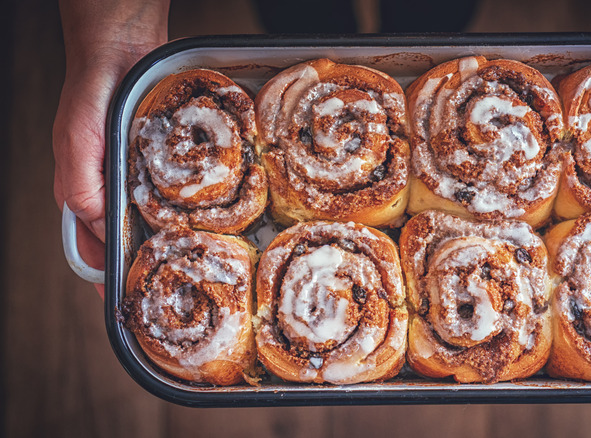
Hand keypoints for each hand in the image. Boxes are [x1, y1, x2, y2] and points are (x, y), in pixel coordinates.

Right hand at [53, 0, 168, 296]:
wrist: (120, 51)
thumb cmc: (90, 95)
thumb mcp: (78, 144)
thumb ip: (82, 187)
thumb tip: (100, 228)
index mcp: (83, 195)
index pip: (93, 251)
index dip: (110, 279)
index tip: (129, 306)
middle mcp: (111, 191)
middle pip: (127, 243)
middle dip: (145, 267)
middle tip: (173, 290)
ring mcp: (136, 179)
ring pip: (152, 223)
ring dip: (167, 243)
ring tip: (191, 265)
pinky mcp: (160, 164)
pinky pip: (172, 196)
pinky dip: (183, 211)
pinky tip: (201, 221)